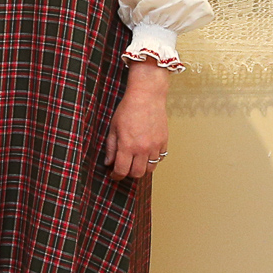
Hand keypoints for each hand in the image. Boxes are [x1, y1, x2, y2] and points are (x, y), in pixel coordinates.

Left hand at [104, 60, 169, 179]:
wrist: (147, 96)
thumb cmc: (128, 109)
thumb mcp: (113, 127)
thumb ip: (111, 147)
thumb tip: (108, 162)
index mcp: (127, 145)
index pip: (122, 171)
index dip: (116, 176)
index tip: (113, 175)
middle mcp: (142, 149)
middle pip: (137, 174)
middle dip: (129, 174)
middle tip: (124, 168)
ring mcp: (155, 146)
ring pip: (150, 168)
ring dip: (142, 168)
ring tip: (136, 161)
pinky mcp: (164, 141)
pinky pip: (160, 158)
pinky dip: (153, 159)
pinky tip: (147, 153)